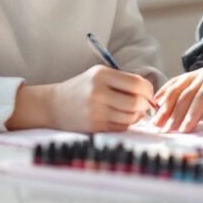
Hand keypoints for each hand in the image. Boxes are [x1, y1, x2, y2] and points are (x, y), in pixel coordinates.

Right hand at [36, 65, 155, 132]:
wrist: (53, 105)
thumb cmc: (81, 88)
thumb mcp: (99, 75)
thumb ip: (123, 80)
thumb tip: (149, 91)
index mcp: (101, 75)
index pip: (136, 83)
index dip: (148, 90)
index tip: (149, 94)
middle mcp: (98, 92)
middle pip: (136, 102)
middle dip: (145, 105)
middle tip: (145, 105)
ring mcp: (96, 111)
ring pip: (130, 117)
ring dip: (137, 116)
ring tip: (132, 111)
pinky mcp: (94, 126)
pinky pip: (121, 127)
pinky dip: (126, 123)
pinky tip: (121, 118)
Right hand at [153, 57, 202, 132]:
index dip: (194, 111)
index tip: (186, 128)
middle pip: (186, 94)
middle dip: (175, 113)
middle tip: (168, 131)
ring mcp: (193, 75)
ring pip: (176, 88)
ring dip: (165, 105)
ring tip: (156, 122)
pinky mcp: (187, 77)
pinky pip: (173, 83)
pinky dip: (163, 93)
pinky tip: (154, 104)